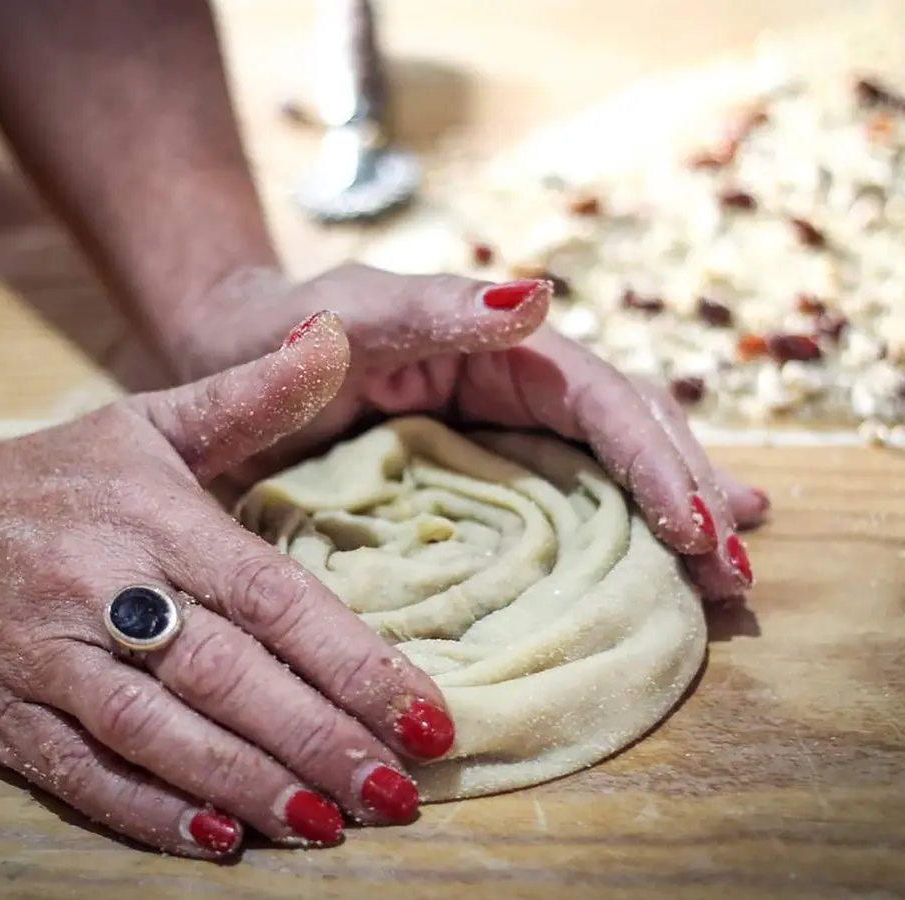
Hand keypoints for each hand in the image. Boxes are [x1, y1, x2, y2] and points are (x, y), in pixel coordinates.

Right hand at [0, 317, 453, 857]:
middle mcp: (101, 588)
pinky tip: (219, 839)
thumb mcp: (147, 421)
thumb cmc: (50, 478)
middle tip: (399, 793)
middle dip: (317, 739)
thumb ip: (250, 395)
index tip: (426, 716)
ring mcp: (44, 658)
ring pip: (158, 734)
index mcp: (152, 517)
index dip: (354, 662)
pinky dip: (151, 812)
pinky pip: (81, 774)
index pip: (272, 596)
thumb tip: (337, 336)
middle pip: (225, 676)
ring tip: (331, 823)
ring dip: (248, 785)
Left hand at [182, 264, 768, 600]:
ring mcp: (498, 434)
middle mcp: (513, 387)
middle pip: (626, 435)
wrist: (223, 368)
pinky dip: (617, 535)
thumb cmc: (275, 334)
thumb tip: (541, 297)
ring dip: (674, 518)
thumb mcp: (344, 315)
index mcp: (498, 344)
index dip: (653, 460)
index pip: (599, 398)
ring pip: (609, 471)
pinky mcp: (476, 478)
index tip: (696, 527)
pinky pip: (560, 505)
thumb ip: (430, 307)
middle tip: (737, 570)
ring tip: (733, 570)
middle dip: (688, 494)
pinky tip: (667, 563)